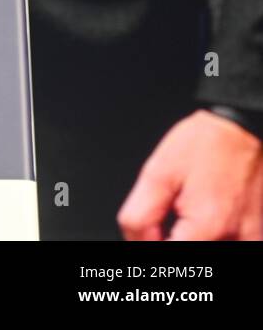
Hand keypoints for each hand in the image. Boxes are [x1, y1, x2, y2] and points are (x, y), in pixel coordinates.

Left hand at [118, 109, 262, 239]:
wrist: (241, 131)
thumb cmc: (203, 145)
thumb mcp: (156, 174)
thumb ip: (141, 216)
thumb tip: (135, 241)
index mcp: (207, 226)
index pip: (166, 255)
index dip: (148, 241)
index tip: (148, 226)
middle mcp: (234, 238)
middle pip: (186, 253)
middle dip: (168, 237)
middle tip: (170, 209)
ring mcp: (249, 239)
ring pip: (204, 248)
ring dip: (188, 234)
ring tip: (190, 207)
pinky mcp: (256, 235)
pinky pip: (227, 241)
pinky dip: (210, 234)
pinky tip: (206, 213)